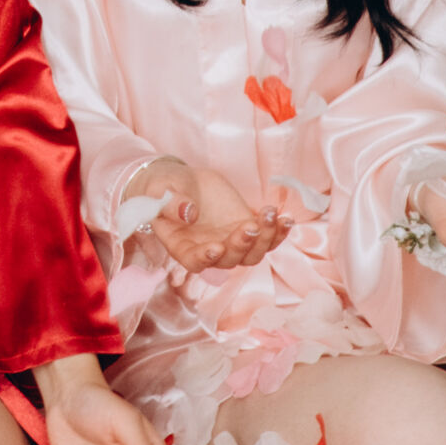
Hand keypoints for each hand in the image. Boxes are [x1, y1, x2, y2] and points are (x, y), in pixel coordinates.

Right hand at [143, 159, 290, 273]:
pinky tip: (285, 218)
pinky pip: (266, 238)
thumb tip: (189, 213)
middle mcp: (208, 250)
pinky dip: (277, 231)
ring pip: (252, 253)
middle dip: (241, 245)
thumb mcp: (160, 189)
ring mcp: (230, 241)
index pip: (194, 262)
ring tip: (270, 213)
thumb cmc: (164, 188)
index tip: (216, 247)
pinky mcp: (246, 228)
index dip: (206, 259)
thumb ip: (171, 202)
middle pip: (229, 259)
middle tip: (250, 226)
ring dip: (264, 238)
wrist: (182, 182)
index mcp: (182, 246)